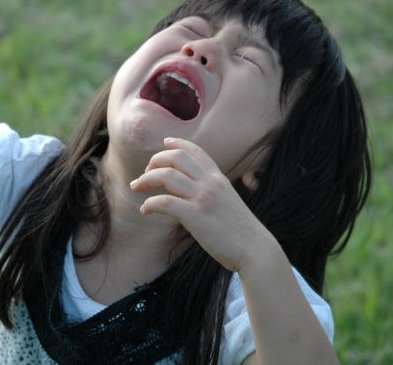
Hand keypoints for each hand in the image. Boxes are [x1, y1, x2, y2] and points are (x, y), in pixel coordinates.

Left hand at [129, 137, 271, 271]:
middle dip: (155, 161)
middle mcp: (211, 183)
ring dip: (146, 179)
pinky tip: (145, 210)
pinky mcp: (196, 216)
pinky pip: (165, 202)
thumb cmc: (241, 233)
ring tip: (137, 188)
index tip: (165, 143)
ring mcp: (203, 198)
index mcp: (219, 179)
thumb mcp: (229, 203)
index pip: (196, 151)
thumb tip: (194, 196)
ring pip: (166, 175)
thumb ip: (213, 194)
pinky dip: (150, 203)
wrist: (255, 250)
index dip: (178, 143)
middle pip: (176, 157)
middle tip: (145, 174)